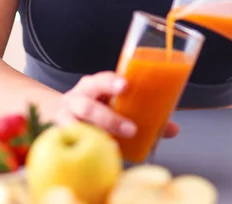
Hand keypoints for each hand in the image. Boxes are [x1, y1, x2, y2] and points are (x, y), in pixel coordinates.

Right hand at [54, 71, 178, 138]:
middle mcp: (77, 97)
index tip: (125, 86)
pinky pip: (67, 140)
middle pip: (87, 103)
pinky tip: (93, 152)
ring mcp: (65, 115)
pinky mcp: (59, 133)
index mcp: (93, 85)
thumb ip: (141, 113)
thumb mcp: (114, 104)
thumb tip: (173, 128)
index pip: (102, 79)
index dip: (112, 82)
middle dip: (108, 117)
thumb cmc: (94, 107)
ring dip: (96, 136)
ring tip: (114, 145)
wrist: (59, 113)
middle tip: (131, 129)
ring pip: (75, 123)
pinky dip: (80, 145)